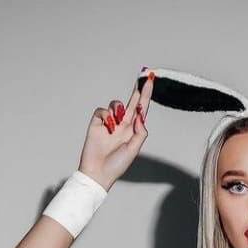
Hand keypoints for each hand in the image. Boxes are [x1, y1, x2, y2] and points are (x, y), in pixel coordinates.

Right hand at [78, 69, 154, 191]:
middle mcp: (122, 125)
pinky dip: (106, 116)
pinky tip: (107, 128)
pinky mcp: (97, 123)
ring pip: (116, 104)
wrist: (98, 172)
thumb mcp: (134, 150)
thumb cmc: (117, 165)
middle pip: (131, 102)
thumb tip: (140, 115)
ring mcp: (110, 123)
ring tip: (116, 125)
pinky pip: (102, 111)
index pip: (141, 110)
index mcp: (133, 130)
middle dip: (138, 90)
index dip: (145, 96)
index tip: (151, 82)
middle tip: (145, 76)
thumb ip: (140, 132)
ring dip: (118, 110)